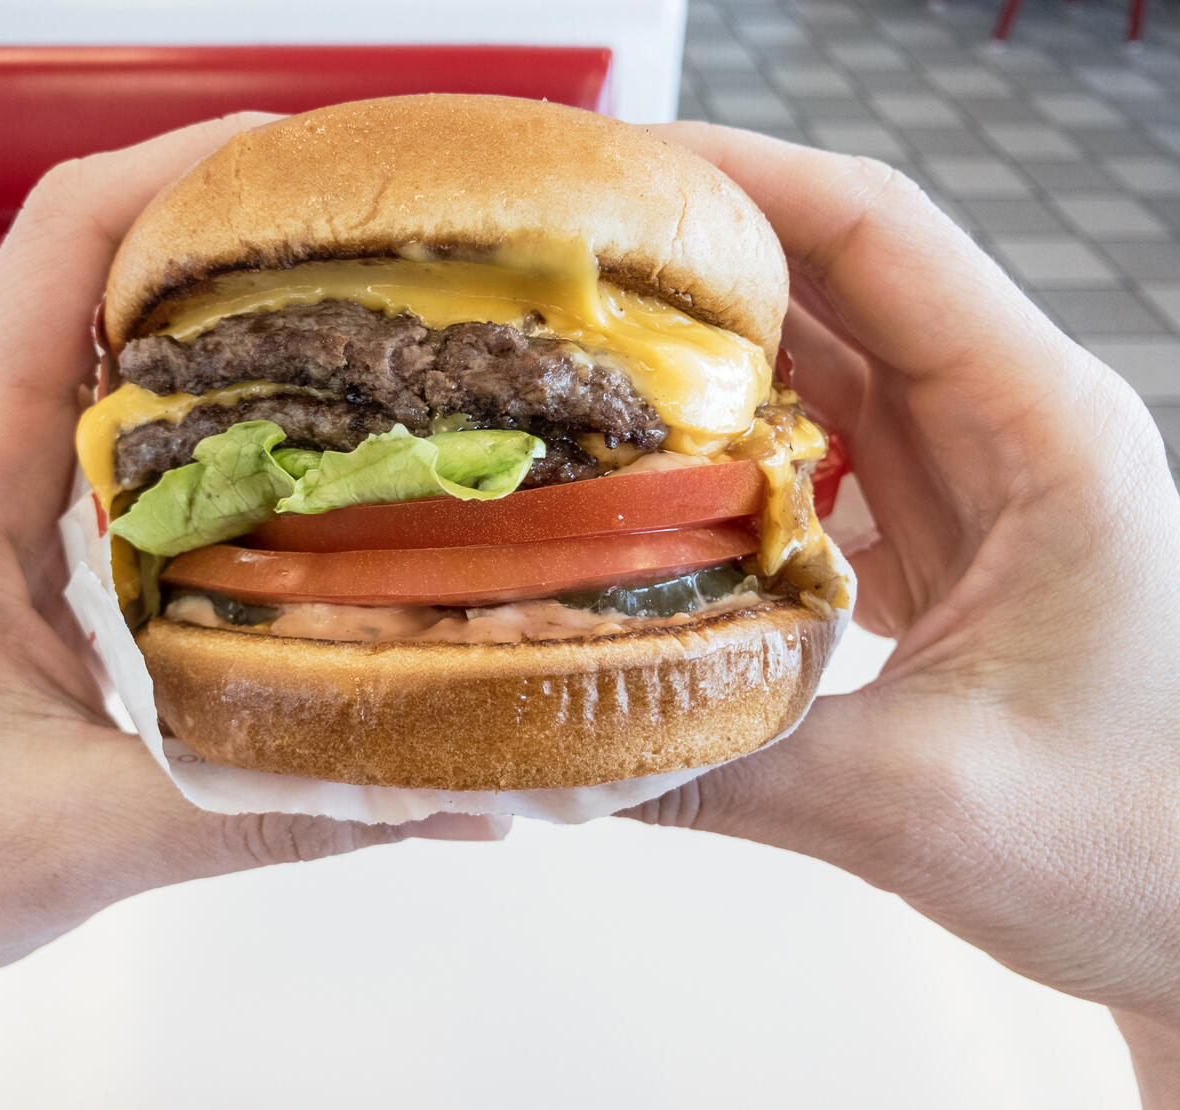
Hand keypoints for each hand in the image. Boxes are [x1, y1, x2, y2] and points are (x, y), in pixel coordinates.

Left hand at [0, 113, 505, 1108]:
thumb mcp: (78, 834)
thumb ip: (265, 810)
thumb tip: (454, 789)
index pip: (60, 248)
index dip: (183, 171)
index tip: (315, 165)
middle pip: (116, 267)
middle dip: (253, 230)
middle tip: (401, 248)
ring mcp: (27, 495)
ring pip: (141, 350)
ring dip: (256, 318)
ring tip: (397, 329)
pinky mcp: (62, 547)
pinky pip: (161, 440)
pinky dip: (248, 417)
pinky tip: (345, 457)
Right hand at [630, 123, 1179, 1101]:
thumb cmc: (1149, 854)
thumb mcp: (930, 805)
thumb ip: (730, 764)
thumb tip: (550, 745)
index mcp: (1043, 432)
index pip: (882, 236)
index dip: (746, 176)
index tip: (621, 169)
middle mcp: (1010, 432)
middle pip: (837, 287)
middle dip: (696, 261)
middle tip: (555, 270)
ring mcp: (975, 489)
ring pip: (821, 375)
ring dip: (705, 364)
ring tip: (576, 368)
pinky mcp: (940, 549)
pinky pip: (817, 465)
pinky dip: (729, 463)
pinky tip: (649, 496)